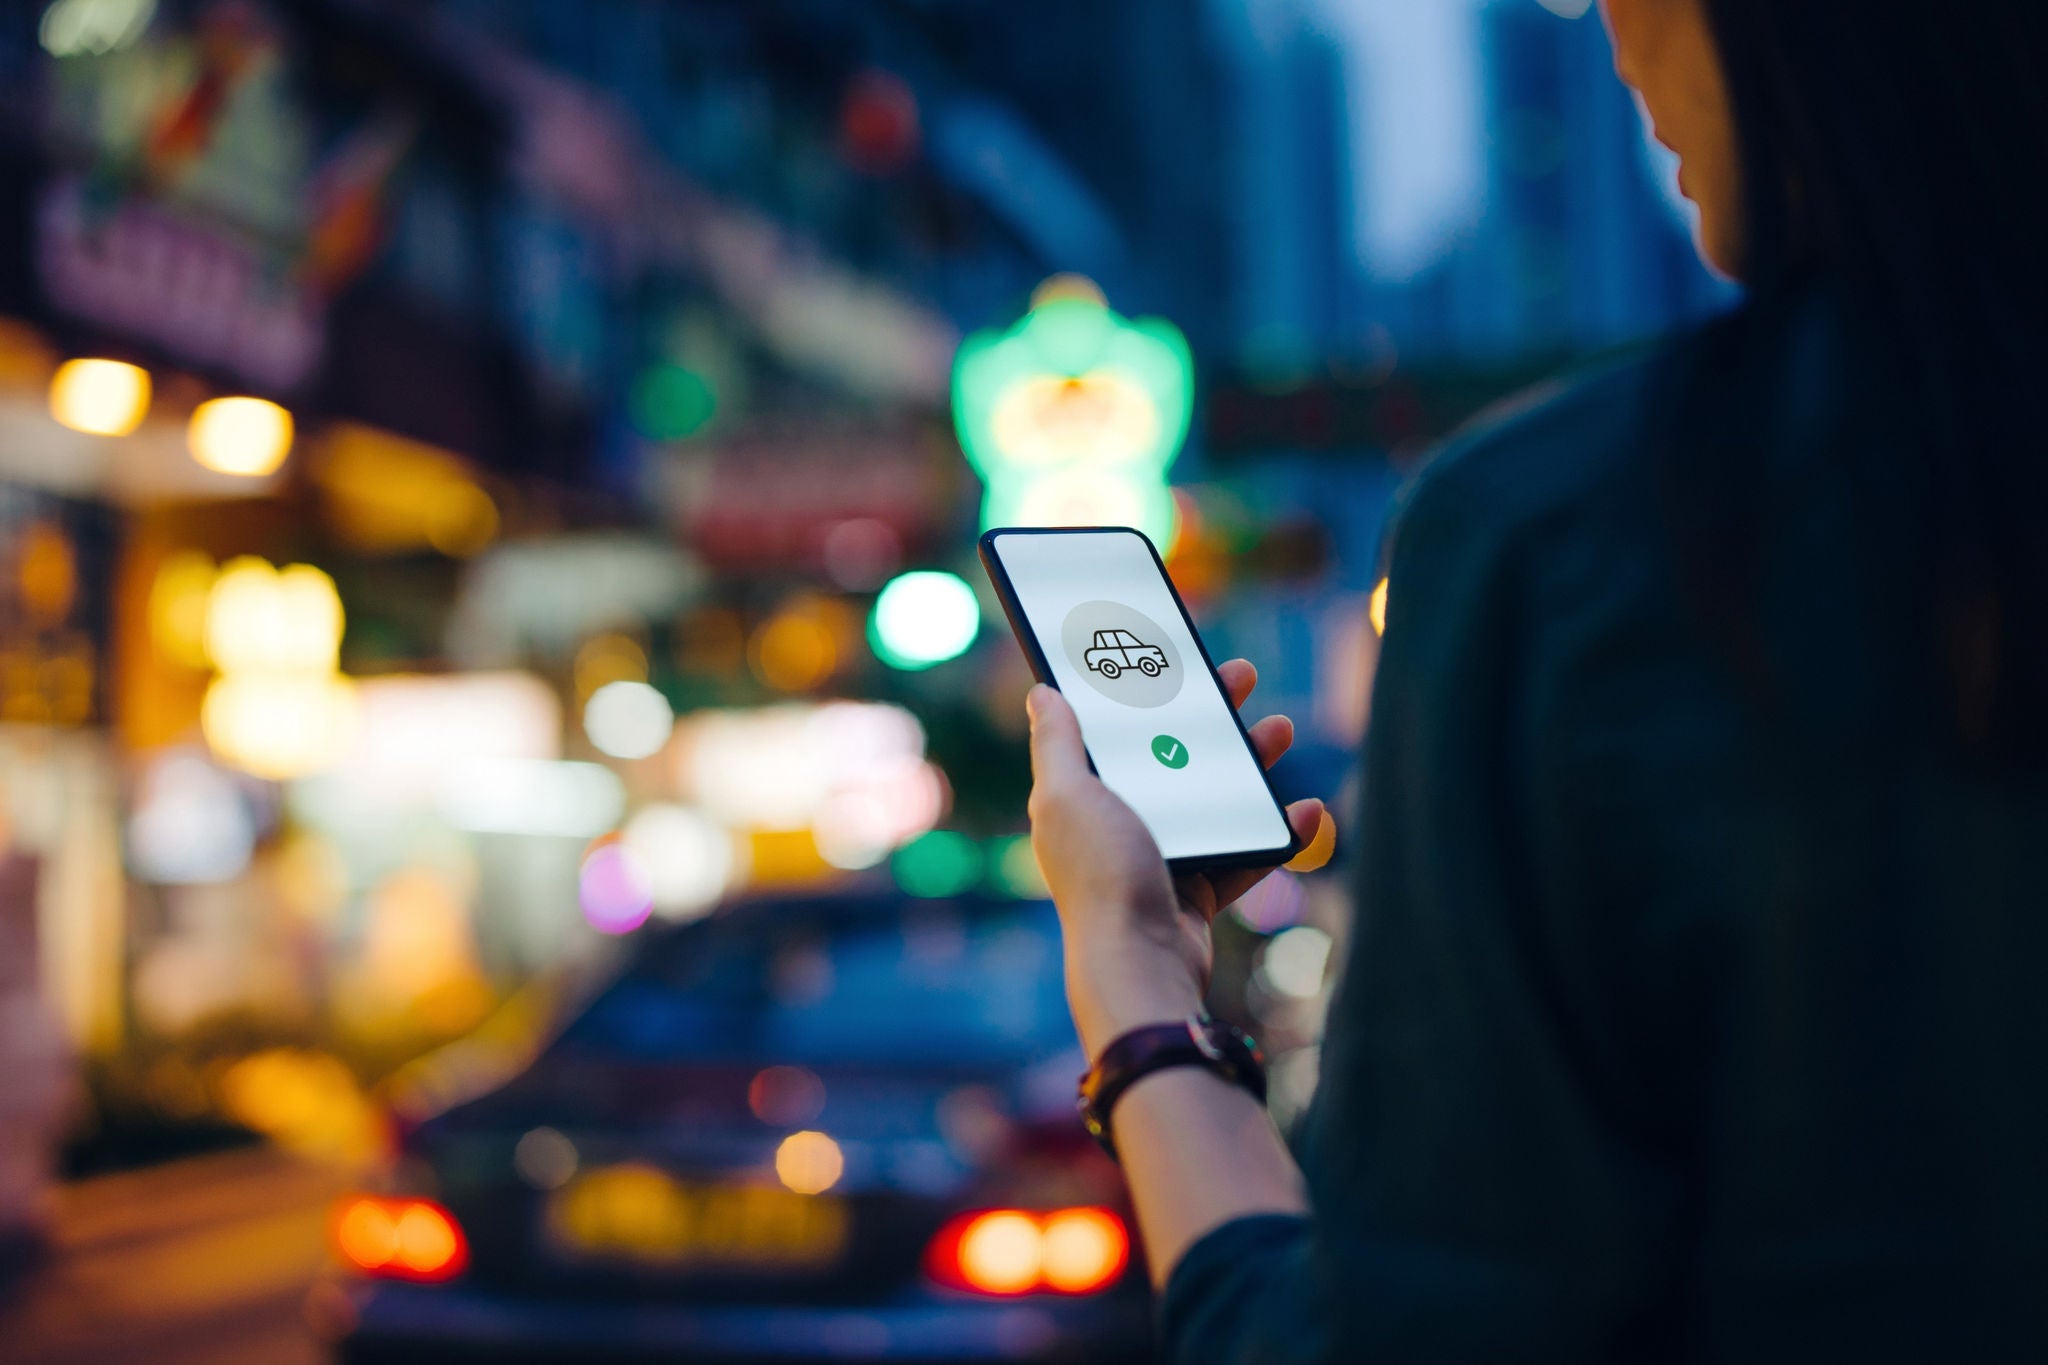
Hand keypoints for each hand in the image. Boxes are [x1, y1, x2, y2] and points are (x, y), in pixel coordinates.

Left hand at [1025, 660, 1327, 1059]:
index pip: (1112, 729)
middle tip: (1240, 675)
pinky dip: (1277, 833)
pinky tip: (1306, 811)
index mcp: (1081, 797)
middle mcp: (1118, 823)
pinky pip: (1243, 852)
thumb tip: (1041, 692)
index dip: (1139, 689)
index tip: (1170, 653)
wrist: (1141, 961)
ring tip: (1280, 730)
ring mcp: (1160, 857)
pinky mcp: (1197, 891)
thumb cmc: (1102, 874)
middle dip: (1207, 714)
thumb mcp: (1069, 795)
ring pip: (1212, 798)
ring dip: (1249, 763)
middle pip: (1169, 755)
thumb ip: (1057, 743)